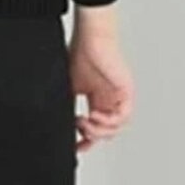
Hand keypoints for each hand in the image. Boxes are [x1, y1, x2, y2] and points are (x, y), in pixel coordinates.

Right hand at [69, 9, 133, 153]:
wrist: (90, 38)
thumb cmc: (79, 54)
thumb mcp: (68, 88)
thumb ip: (66, 106)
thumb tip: (58, 124)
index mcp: (97, 99)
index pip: (96, 127)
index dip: (87, 140)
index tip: (77, 146)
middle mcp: (110, 100)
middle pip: (107, 132)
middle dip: (92, 137)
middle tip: (79, 132)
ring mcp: (119, 97)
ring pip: (116, 128)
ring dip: (99, 130)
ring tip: (85, 122)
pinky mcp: (126, 92)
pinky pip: (124, 117)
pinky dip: (109, 121)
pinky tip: (95, 116)